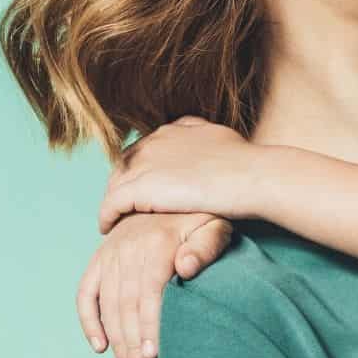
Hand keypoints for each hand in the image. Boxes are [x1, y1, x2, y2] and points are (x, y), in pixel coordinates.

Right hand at [77, 211, 235, 357]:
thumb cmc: (202, 219)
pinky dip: (89, 321)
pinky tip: (101, 347)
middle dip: (131, 344)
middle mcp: (127, 247)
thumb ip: (206, 246)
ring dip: (116, 342)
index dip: (149, 325)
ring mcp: (110, 254)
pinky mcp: (99, 259)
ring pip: (107, 305)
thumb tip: (185, 268)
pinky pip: (85, 293)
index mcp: (156, 242)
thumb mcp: (214, 225)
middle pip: (125, 305)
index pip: (149, 292)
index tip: (153, 355)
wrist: (174, 197)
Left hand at [98, 116, 267, 233]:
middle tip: (120, 206)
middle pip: (124, 164)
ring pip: (115, 183)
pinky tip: (106, 227)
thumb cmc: (246, 164)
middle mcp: (154, 141)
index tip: (141, 187)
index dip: (139, 169)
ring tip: (112, 218)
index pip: (143, 149)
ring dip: (112, 200)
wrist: (251, 176)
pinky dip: (106, 215)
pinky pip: (112, 203)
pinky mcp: (141, 187)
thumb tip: (204, 140)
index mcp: (172, 130)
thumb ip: (203, 139)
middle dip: (120, 184)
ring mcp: (145, 163)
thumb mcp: (221, 138)